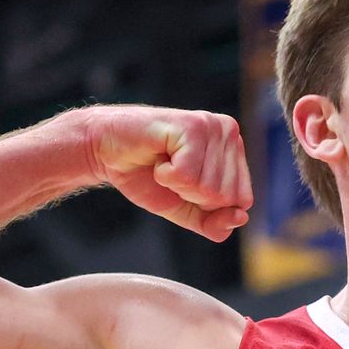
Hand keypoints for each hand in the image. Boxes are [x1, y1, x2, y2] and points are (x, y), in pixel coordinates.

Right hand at [84, 106, 253, 241]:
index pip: (242, 201)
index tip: (184, 183)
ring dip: (176, 184)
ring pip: (207, 188)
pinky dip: (165, 175)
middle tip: (171, 172)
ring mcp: (212, 126)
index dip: (207, 204)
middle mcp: (229, 133)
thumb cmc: (145, 175)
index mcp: (234, 151)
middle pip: (226, 197)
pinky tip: (158, 157)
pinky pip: (187, 176)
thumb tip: (240, 219)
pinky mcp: (192, 126)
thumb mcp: (184, 208)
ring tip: (164, 163)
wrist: (105, 150)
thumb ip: (213, 222)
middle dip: (191, 195)